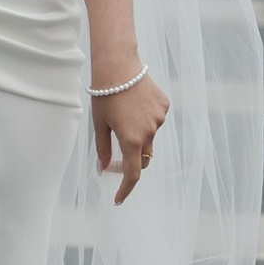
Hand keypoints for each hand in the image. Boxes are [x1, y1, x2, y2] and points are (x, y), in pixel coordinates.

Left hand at [93, 69, 169, 205]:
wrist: (119, 65)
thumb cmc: (104, 95)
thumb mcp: (99, 125)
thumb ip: (103, 150)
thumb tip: (102, 169)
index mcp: (131, 140)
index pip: (132, 174)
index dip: (125, 189)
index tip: (118, 199)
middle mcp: (149, 132)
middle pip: (143, 158)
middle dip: (130, 161)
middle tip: (114, 157)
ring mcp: (159, 119)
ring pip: (149, 138)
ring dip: (138, 136)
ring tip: (123, 115)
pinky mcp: (164, 106)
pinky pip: (155, 121)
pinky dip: (146, 120)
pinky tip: (134, 104)